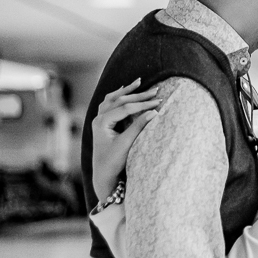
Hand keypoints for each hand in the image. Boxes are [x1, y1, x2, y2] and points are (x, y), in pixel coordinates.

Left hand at [91, 79, 160, 198]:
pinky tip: (123, 90)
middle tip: (156, 90)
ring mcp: (99, 120)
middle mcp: (98, 118)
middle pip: (120, 101)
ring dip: (127, 91)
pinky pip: (109, 103)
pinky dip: (118, 96)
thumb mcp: (127, 143)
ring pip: (113, 99)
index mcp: (102, 122)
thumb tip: (155, 112)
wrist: (103, 175)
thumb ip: (139, 126)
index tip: (159, 102)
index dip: (143, 104)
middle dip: (138, 95)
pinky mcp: (102, 123)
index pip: (125, 108)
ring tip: (139, 82)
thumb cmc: (113, 162)